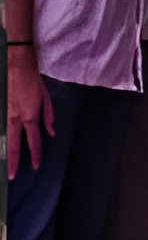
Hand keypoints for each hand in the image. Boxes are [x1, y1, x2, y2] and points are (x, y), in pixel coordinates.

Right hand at [5, 47, 47, 178]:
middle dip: (13, 161)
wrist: (15, 63)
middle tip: (10, 176)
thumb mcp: (46, 98)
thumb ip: (48, 117)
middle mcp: (15, 117)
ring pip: (2, 136)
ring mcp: (3, 112)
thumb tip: (51, 133)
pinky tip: (0, 145)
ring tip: (2, 164)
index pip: (33, 141)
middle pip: (13, 144)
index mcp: (30, 116)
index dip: (34, 155)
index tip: (34, 167)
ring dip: (2, 151)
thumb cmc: (32, 79)